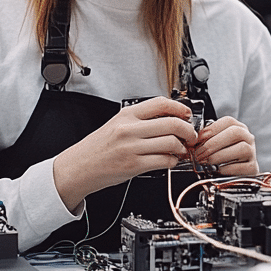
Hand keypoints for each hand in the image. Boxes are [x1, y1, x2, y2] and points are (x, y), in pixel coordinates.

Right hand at [53, 96, 197, 210]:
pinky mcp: (134, 165)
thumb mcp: (117, 124)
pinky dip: (172, 161)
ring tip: (181, 150)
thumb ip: (140, 120)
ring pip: (171, 142)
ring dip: (182, 148)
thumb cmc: (98, 147)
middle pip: (172, 123)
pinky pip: (164, 160)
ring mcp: (131, 147)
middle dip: (189, 131)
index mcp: (126, 115)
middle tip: (191, 136)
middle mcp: (129, 129)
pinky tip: (170, 160)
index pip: (161, 103)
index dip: (180, 108)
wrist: (79, 167)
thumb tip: (169, 118)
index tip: (188, 114)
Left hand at [192, 116, 256, 175]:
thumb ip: (208, 139)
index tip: (198, 139)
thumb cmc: (223, 158)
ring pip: (241, 148)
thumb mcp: (216, 145)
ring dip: (220, 155)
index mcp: (239, 128)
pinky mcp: (253, 168)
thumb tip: (193, 141)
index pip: (228, 121)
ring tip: (207, 161)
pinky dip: (228, 169)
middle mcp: (248, 138)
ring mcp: (252, 153)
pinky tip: (218, 170)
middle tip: (199, 153)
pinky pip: (243, 167)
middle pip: (235, 133)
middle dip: (213, 143)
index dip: (212, 129)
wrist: (235, 176)